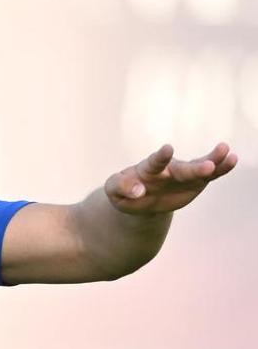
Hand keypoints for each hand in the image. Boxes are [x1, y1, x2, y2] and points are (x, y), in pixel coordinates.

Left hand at [106, 142, 237, 214]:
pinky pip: (210, 175)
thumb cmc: (124, 190)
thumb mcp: (113, 190)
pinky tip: (233, 159)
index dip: (160, 156)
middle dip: (194, 168)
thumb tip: (138, 191)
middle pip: (182, 168)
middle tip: (208, 165)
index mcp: (148, 169)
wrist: (139, 199)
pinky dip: (221, 168)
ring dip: (213, 162)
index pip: (154, 161)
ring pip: (200, 168)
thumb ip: (121, 187)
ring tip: (228, 154)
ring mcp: (183, 175)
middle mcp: (169, 169)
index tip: (167, 149)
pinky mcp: (195, 182)